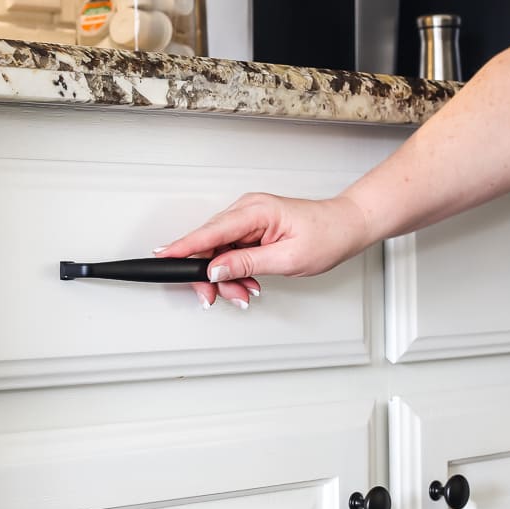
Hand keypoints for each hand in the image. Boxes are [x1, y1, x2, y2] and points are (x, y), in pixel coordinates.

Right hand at [155, 192, 369, 308]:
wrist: (346, 227)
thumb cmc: (326, 236)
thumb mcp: (287, 259)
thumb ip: (247, 264)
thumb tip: (216, 269)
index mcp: (256, 211)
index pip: (211, 231)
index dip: (184, 247)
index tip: (163, 257)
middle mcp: (248, 209)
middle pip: (210, 243)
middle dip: (210, 274)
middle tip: (214, 298)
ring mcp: (249, 217)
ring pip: (220, 250)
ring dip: (226, 276)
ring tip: (244, 294)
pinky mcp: (252, 227)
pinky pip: (232, 250)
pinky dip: (236, 270)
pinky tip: (247, 284)